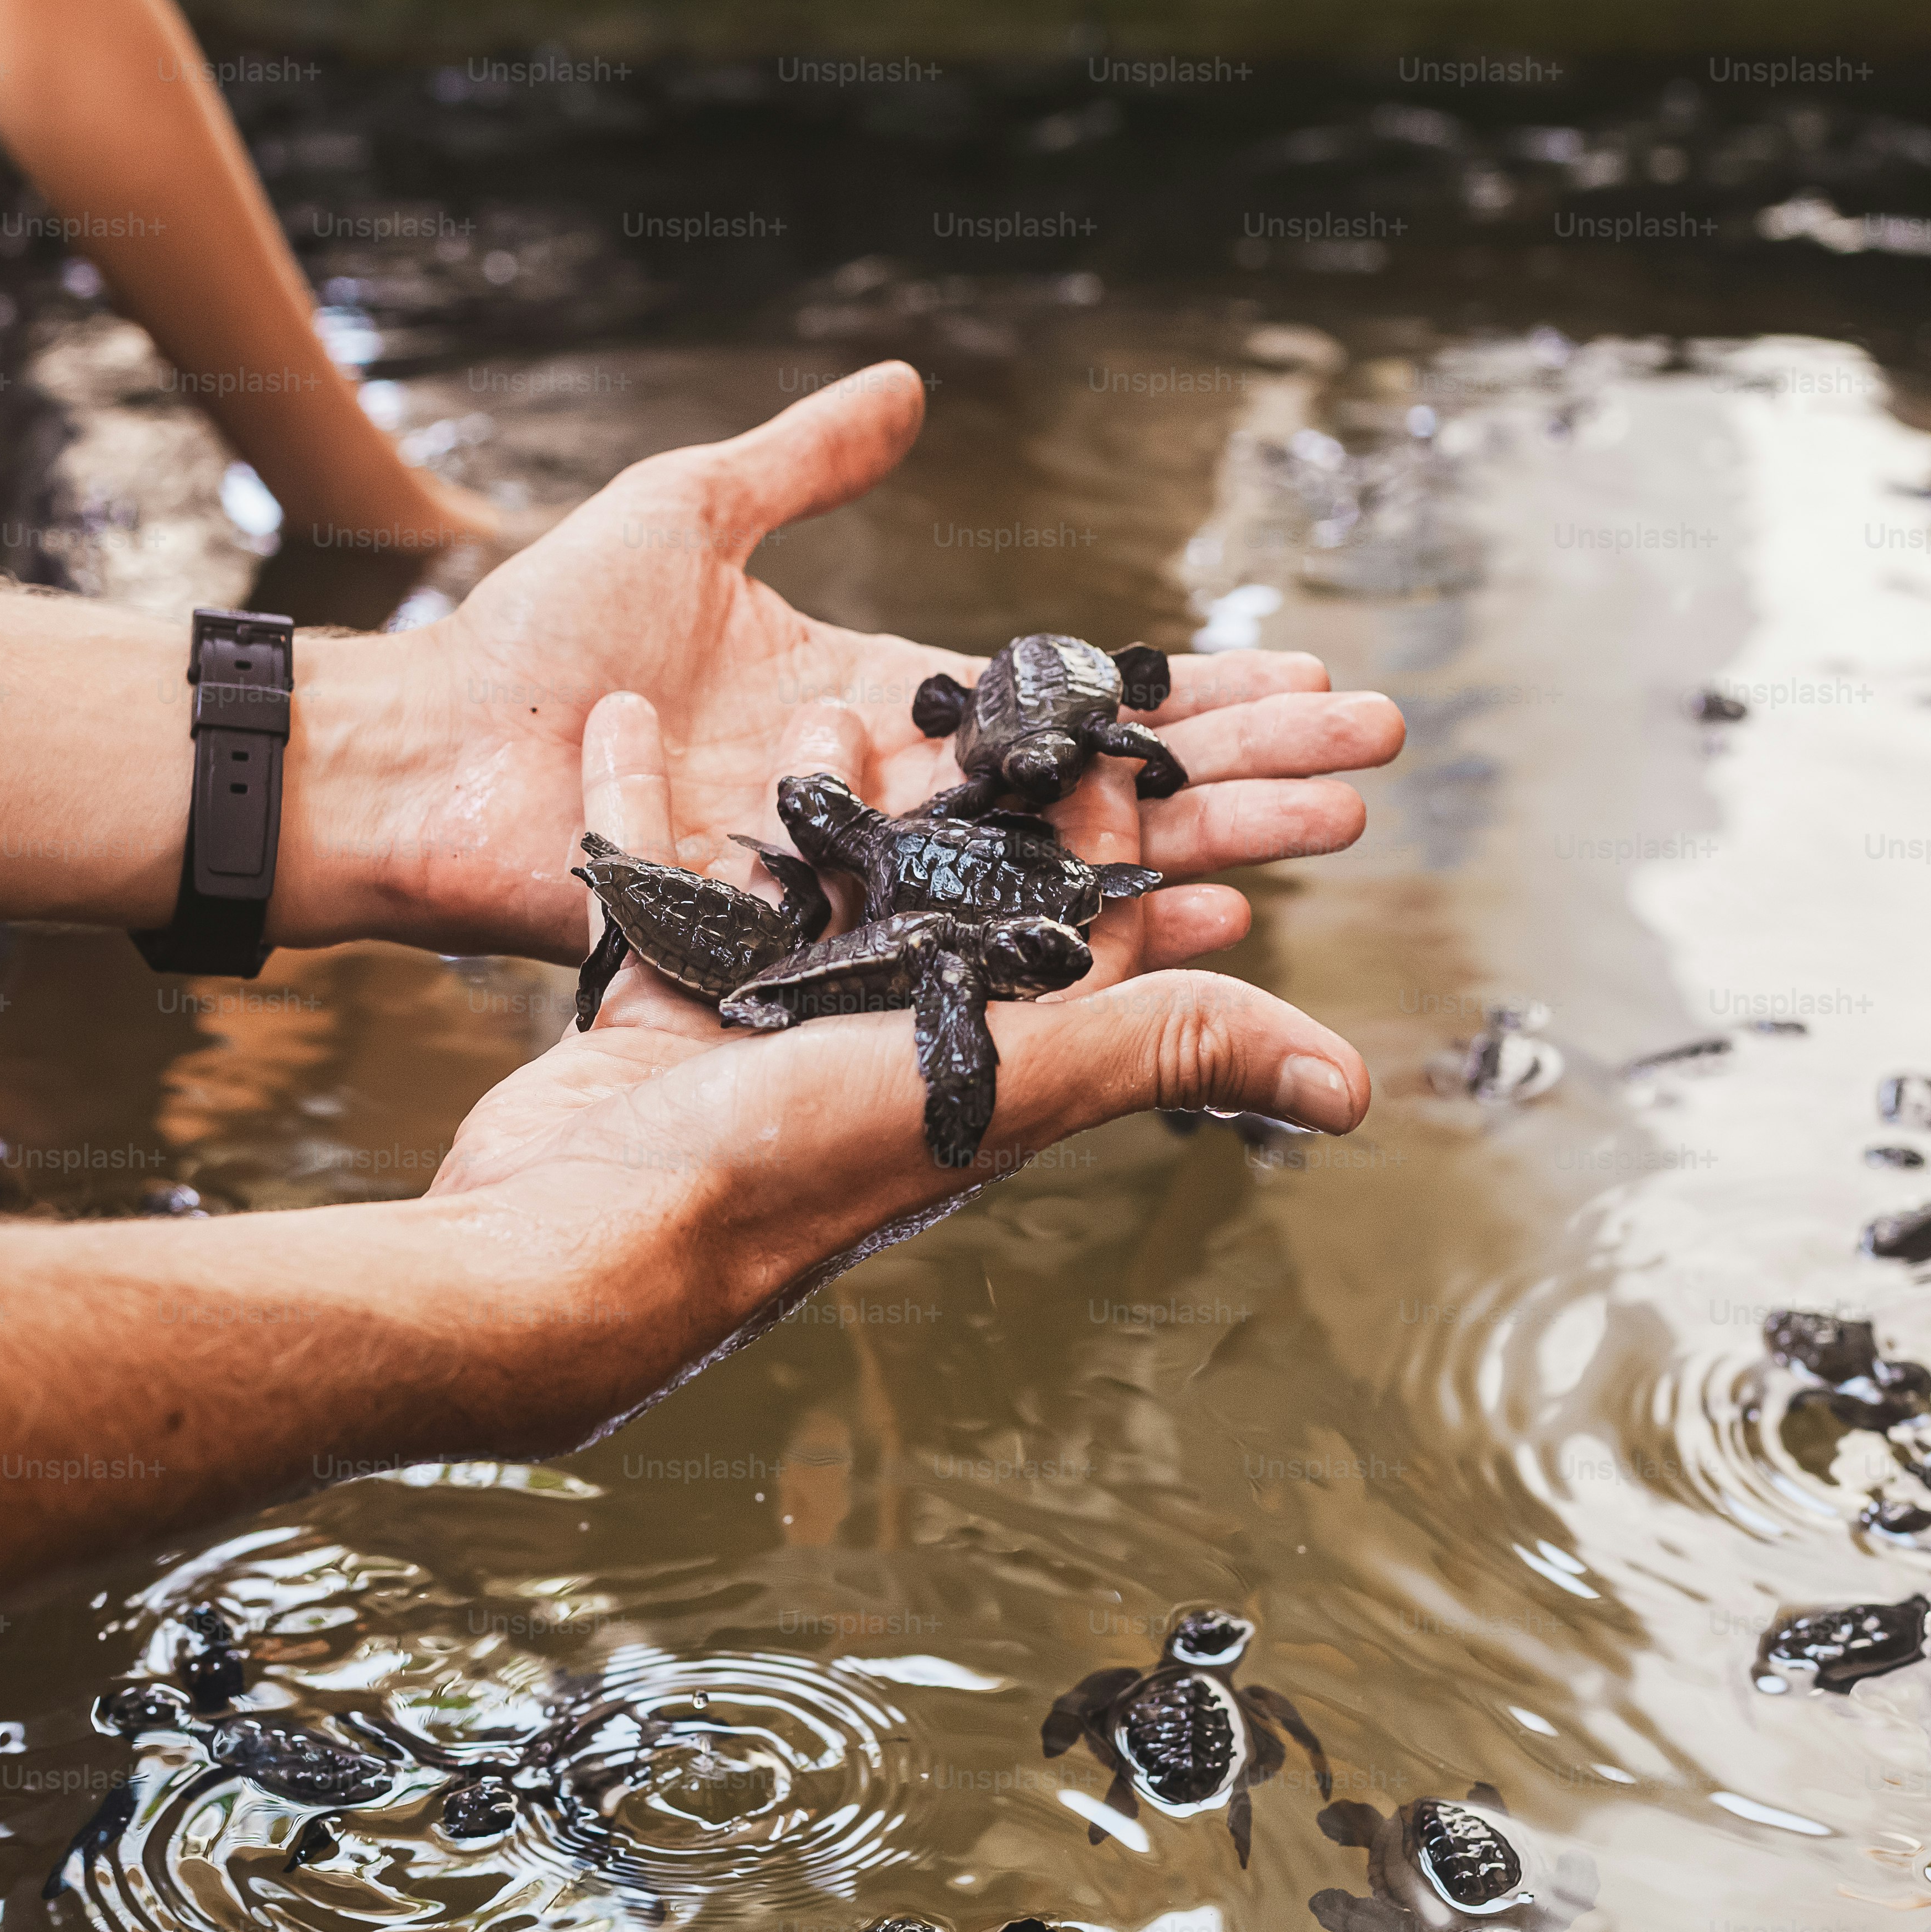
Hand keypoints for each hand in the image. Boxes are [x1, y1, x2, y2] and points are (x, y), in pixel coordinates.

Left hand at [280, 363, 1404, 959]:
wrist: (432, 753)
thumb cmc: (536, 634)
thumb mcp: (689, 513)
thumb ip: (806, 457)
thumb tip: (912, 384)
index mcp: (887, 710)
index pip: (1072, 704)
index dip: (1188, 690)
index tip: (1307, 673)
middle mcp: (905, 810)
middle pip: (1110, 792)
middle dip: (1248, 773)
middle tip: (1376, 765)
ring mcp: (875, 886)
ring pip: (1077, 871)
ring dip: (1213, 845)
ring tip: (1332, 831)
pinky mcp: (831, 947)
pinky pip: (988, 946)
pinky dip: (1099, 935)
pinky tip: (1204, 924)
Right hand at [413, 692, 1367, 1443]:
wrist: (579, 1243)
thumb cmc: (791, 1171)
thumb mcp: (1005, 1083)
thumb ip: (1165, 1051)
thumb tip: (1350, 1087)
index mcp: (970, 1049)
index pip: (1073, 922)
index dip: (1115, 828)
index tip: (1130, 724)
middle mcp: (872, 1036)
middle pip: (936, 881)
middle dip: (958, 784)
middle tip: (977, 688)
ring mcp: (755, 1026)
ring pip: (797, 879)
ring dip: (807, 793)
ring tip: (813, 715)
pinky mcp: (651, 1010)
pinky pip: (657, 885)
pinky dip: (639, 800)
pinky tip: (628, 721)